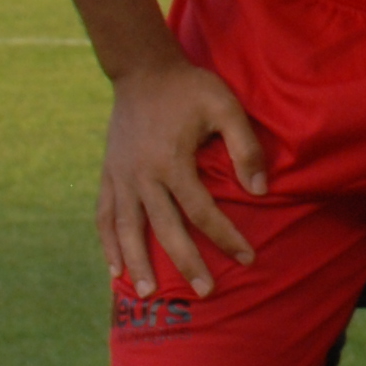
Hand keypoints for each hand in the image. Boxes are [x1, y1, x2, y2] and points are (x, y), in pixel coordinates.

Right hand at [97, 54, 266, 299]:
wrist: (143, 71)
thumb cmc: (191, 89)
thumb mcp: (226, 107)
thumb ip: (246, 147)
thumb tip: (262, 191)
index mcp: (172, 162)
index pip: (203, 211)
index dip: (226, 236)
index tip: (248, 257)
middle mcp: (142, 176)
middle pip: (166, 228)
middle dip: (187, 263)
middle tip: (205, 292)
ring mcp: (121, 177)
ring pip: (127, 229)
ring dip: (138, 263)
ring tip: (147, 293)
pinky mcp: (109, 175)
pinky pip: (104, 216)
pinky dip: (108, 244)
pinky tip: (115, 269)